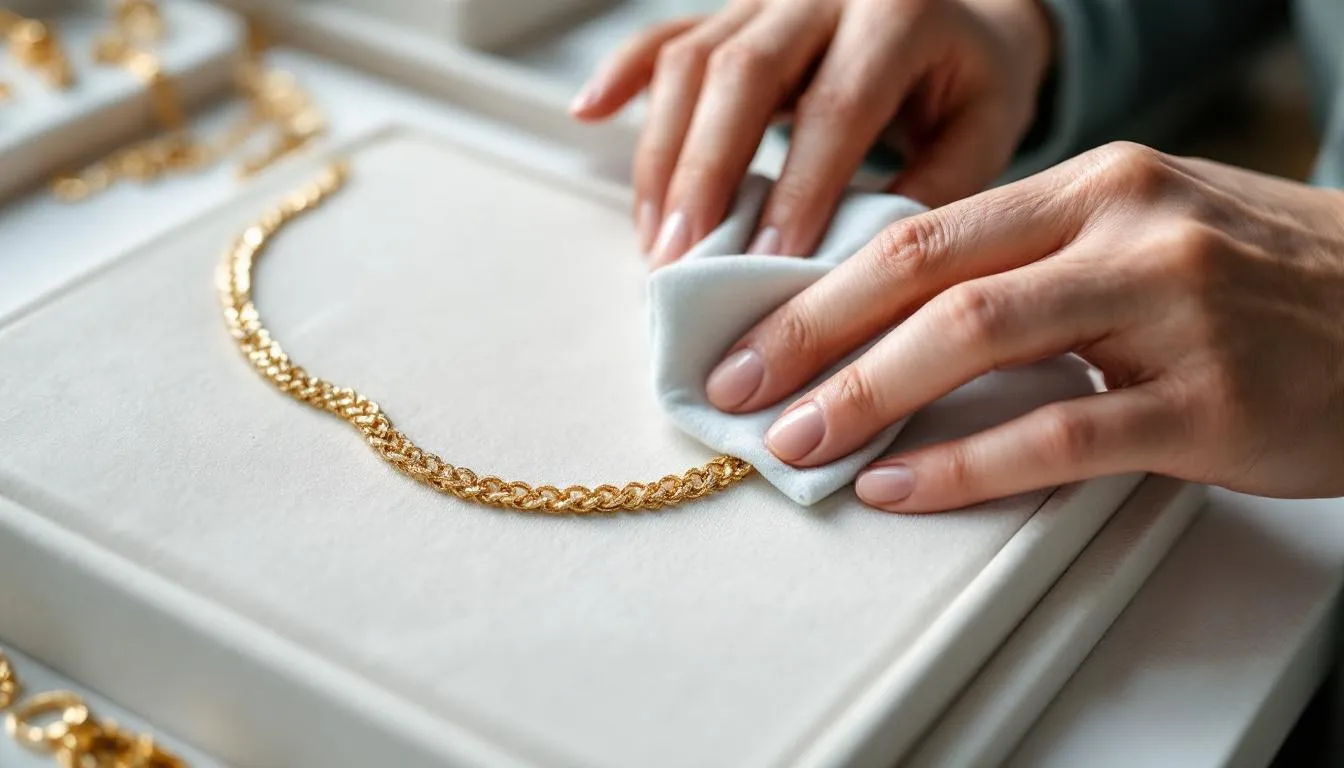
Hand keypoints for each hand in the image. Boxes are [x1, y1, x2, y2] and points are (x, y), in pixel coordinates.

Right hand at [569, 0, 1053, 265]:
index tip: (770, 262)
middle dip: (704, 173)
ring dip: (663, 155)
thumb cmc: (973, 81)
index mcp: (899, 17)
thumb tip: (849, 271)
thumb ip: (928, 195)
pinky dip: (624, 76)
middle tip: (682, 259)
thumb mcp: (984, 135)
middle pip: (742, 74)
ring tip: (656, 239)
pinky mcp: (731, 11)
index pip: (836, 108)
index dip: (799, 190)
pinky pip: (666, 35)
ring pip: (693, 60)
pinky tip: (590, 114)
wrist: (967, 13)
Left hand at [703, 142, 1343, 510]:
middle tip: (735, 386)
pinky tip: (900, 488)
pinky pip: (1061, 433)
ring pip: (981, 339)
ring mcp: (1172, 307)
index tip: (747, 333)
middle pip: (928, 273)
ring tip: (796, 441)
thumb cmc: (1258, 280)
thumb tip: (892, 323)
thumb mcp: (1142, 236)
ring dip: (868, 395)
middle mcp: (1124, 225)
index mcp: (1093, 184)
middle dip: (812, 334)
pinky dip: (966, 464)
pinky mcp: (1209, 399)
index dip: (819, 286)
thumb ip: (1030, 265)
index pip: (922, 231)